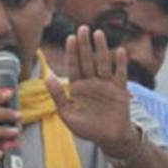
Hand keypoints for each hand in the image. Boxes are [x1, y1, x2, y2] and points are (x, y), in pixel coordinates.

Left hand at [45, 25, 135, 153]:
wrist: (109, 139)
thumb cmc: (87, 129)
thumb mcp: (68, 115)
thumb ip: (58, 96)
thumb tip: (47, 78)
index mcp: (78, 88)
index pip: (74, 67)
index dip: (72, 53)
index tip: (69, 38)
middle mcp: (92, 83)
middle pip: (88, 61)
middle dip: (85, 46)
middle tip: (83, 28)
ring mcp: (106, 85)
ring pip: (103, 64)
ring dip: (101, 49)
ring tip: (98, 34)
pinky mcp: (120, 90)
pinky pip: (120, 75)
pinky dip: (120, 64)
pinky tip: (119, 51)